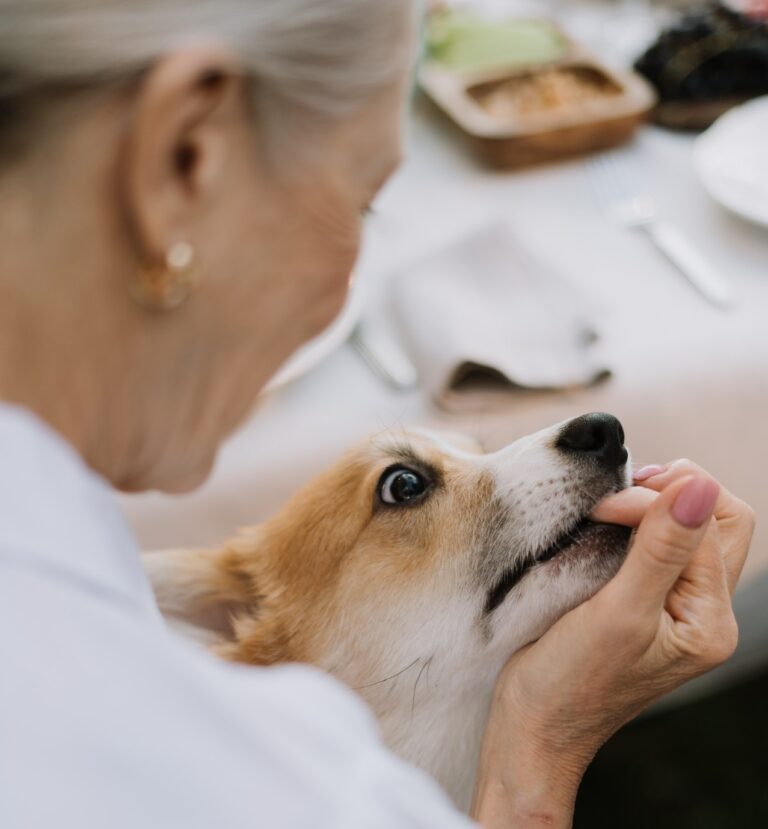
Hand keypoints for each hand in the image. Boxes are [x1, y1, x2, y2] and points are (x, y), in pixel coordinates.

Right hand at [471, 459, 754, 828]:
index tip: (600, 509)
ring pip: (693, 530)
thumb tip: (702, 486)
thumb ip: (662, 548)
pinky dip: (639, 525)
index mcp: (711, 620)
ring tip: (609, 512)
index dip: (654, 502)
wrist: (536, 724)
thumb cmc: (570, 680)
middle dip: (670, 495)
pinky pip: (665, 546)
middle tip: (616, 499)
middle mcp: (706, 612)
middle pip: (720, 522)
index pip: (706, 526)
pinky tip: (607, 529)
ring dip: (654, 508)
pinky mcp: (652, 602)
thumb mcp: (618, 612)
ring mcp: (680, 607)